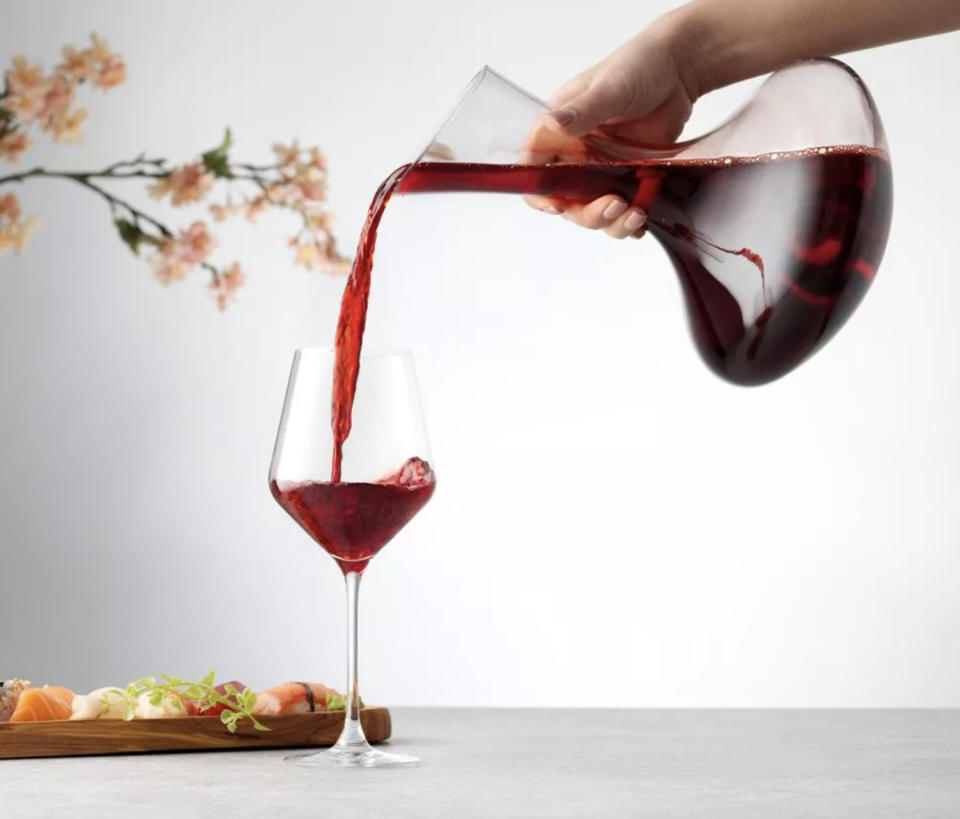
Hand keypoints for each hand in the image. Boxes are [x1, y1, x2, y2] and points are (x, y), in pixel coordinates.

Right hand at [527, 16, 698, 238]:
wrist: (679, 70)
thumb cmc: (639, 65)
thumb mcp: (610, 86)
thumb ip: (583, 109)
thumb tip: (553, 122)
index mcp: (559, 131)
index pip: (534, 169)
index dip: (540, 193)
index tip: (557, 206)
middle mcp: (575, 155)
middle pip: (566, 201)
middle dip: (587, 214)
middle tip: (614, 206)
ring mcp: (601, 170)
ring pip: (595, 211)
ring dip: (612, 222)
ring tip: (636, 215)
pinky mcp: (627, 178)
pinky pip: (623, 210)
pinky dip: (631, 222)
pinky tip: (644, 221)